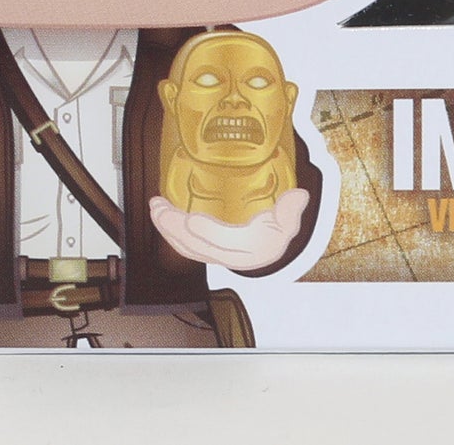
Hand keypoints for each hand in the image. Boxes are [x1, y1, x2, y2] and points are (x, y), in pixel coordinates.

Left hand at [149, 187, 308, 271]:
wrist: (268, 248)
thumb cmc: (275, 231)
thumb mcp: (288, 222)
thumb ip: (291, 211)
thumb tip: (298, 196)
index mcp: (248, 248)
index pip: (223, 243)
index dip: (206, 233)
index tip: (192, 218)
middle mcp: (227, 256)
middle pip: (195, 246)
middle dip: (174, 228)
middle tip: (160, 207)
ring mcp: (213, 254)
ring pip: (185, 247)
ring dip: (166, 229)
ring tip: (155, 208)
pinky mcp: (203, 250)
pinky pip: (184, 245)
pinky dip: (170, 232)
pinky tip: (163, 216)